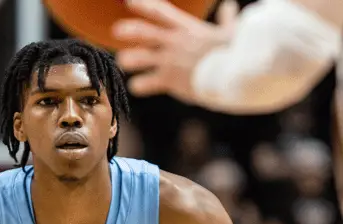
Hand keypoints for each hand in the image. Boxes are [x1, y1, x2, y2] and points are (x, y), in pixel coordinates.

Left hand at [113, 0, 238, 101]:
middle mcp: (174, 42)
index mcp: (187, 28)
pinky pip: (145, 83)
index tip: (129, 2)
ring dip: (128, 59)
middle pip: (143, 31)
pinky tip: (136, 86)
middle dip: (128, 30)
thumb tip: (230, 7)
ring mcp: (169, 61)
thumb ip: (226, 20)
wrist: (235, 72)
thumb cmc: (236, 52)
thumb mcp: (231, 32)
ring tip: (123, 62)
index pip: (160, 11)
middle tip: (116, 30)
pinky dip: (139, 85)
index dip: (142, 5)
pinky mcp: (169, 80)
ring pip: (139, 58)